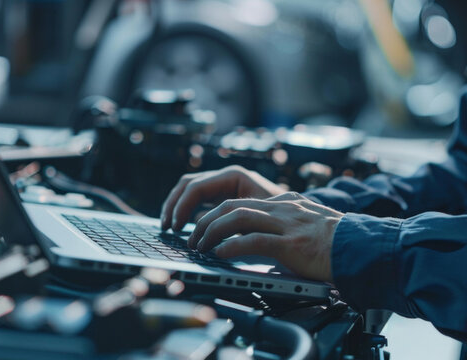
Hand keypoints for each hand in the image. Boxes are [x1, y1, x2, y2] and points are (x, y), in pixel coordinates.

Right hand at [160, 165, 285, 230]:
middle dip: (174, 205)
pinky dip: (186, 212)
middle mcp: (226, 177)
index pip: (196, 186)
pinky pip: (198, 201)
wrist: (299, 219)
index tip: (176, 227)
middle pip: (188, 185)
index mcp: (234, 176)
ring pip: (189, 191)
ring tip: (169, 228)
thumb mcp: (258, 220)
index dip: (182, 207)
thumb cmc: (283, 218)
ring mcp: (224, 186)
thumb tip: (207, 233)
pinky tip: (182, 229)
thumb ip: (232, 222)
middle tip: (167, 228)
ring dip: (176, 207)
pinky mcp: (224, 198)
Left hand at [188, 192, 343, 281]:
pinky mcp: (291, 243)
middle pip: (233, 205)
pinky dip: (231, 247)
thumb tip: (262, 245)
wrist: (364, 249)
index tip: (204, 225)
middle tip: (193, 236)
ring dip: (212, 231)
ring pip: (238, 217)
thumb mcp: (309, 227)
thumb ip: (287, 229)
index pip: (242, 200)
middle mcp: (283, 208)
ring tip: (199, 245)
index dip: (218, 212)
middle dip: (207, 220)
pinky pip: (253, 240)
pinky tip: (219, 254)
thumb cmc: (339, 245)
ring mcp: (287, 224)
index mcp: (286, 203)